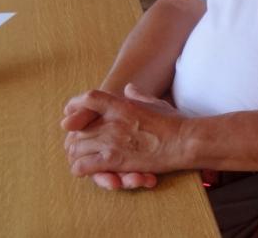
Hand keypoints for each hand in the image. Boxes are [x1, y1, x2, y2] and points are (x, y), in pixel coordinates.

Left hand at [62, 84, 185, 182]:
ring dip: (77, 155)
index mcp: (121, 104)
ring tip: (80, 158)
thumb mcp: (156, 103)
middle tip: (77, 145)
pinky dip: (80, 169)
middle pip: (77, 128)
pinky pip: (82, 166)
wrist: (186, 141)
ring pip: (76, 148)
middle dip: (75, 138)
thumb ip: (138, 95)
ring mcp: (111, 140)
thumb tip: (128, 87)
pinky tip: (86, 170)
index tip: (71, 114)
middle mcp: (112, 121)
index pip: (88, 98)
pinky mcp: (114, 160)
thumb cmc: (175, 122)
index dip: (76, 106)